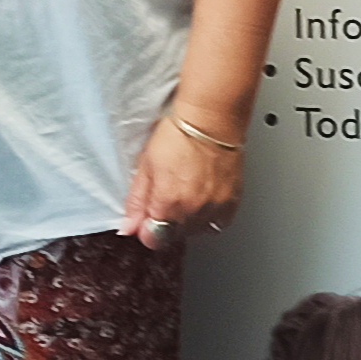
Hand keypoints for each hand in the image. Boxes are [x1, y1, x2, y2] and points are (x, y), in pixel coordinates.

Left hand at [120, 115, 242, 251]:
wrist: (210, 120)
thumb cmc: (178, 135)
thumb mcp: (146, 166)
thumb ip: (137, 201)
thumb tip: (128, 227)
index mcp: (168, 204)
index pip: (153, 239)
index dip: (146, 228)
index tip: (147, 215)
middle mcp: (193, 211)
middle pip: (174, 235)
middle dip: (166, 222)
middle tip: (167, 194)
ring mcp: (214, 208)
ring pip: (195, 230)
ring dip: (188, 219)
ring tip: (186, 191)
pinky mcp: (232, 202)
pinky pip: (217, 223)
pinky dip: (209, 215)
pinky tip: (203, 197)